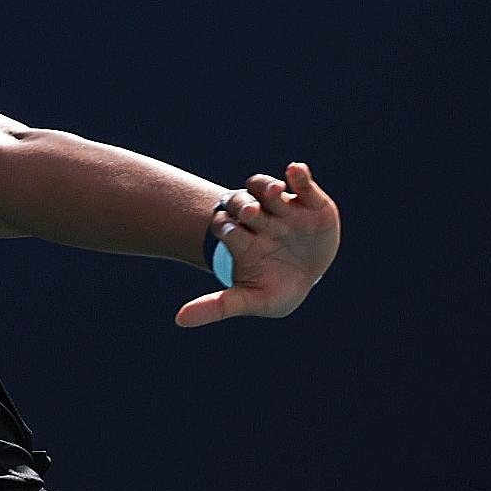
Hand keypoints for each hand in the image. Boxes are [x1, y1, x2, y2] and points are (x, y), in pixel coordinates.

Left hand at [175, 162, 339, 327]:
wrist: (309, 278)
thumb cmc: (274, 289)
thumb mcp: (251, 301)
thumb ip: (217, 306)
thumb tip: (179, 320)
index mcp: (242, 240)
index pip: (225, 226)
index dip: (225, 227)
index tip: (230, 232)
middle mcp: (259, 220)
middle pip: (241, 203)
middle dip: (243, 206)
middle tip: (251, 213)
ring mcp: (283, 209)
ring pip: (265, 188)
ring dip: (266, 186)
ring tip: (276, 192)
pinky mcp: (311, 202)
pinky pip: (302, 182)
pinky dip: (299, 175)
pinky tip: (295, 170)